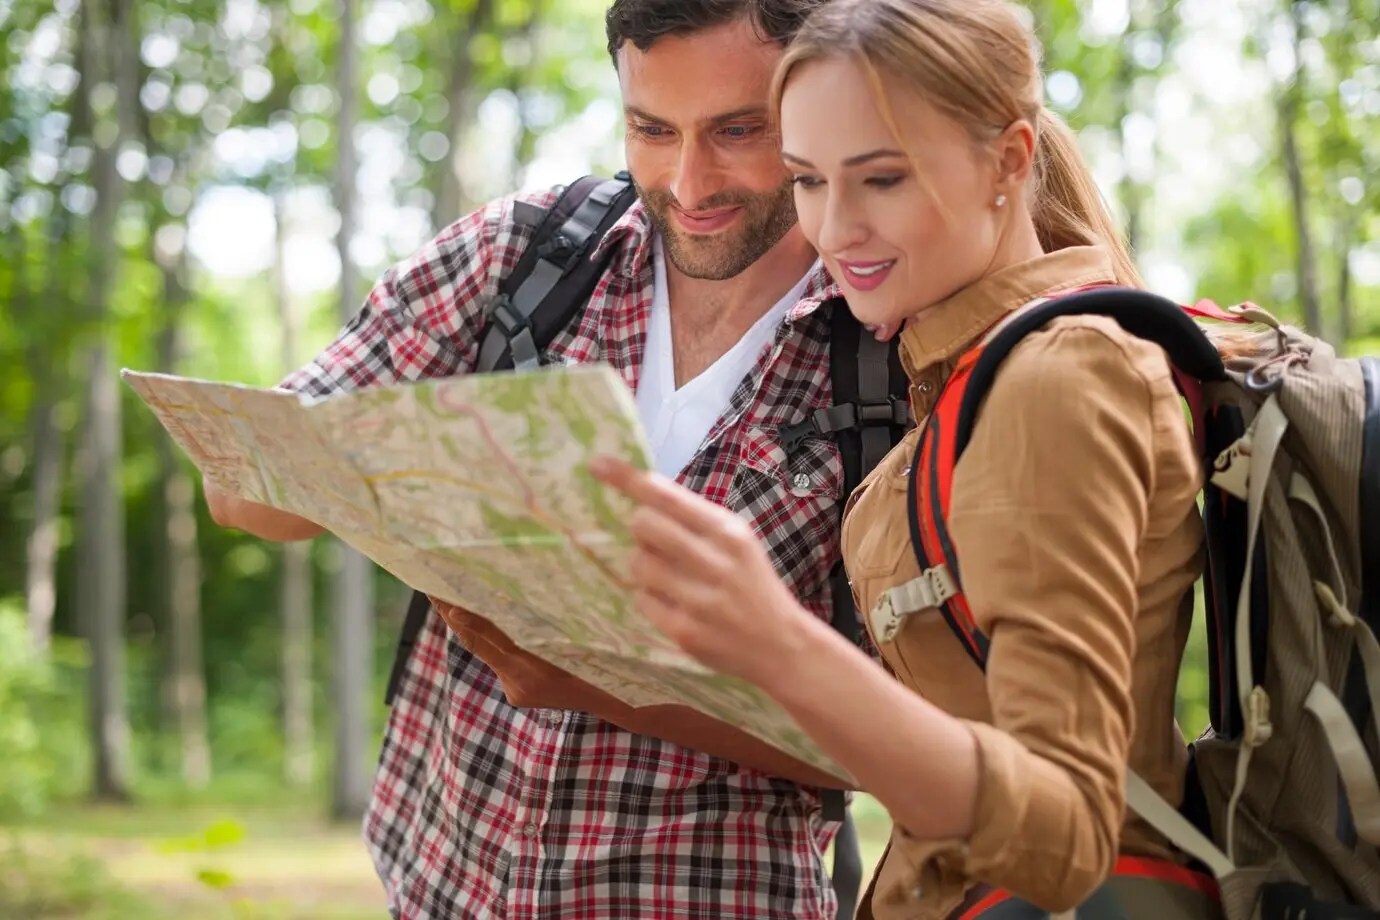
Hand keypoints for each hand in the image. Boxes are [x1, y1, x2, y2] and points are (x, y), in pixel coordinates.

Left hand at [590, 456, 816, 687]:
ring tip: (671, 576)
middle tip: (655, 541)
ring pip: (639, 563)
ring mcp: (697, 598)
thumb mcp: (738, 542)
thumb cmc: (753, 584)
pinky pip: (642, 599)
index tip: (597, 464)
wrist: (782, 645)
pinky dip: (650, 597)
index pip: (668, 496)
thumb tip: (642, 500)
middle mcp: (714, 561)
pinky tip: (675, 603)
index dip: (628, 479)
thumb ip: (696, 521)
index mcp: (728, 531)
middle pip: (644, 526)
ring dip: (645, 565)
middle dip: (641, 529)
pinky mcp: (683, 631)